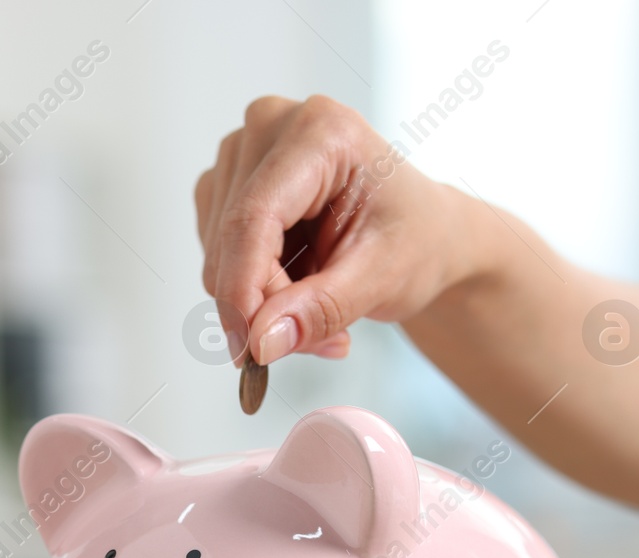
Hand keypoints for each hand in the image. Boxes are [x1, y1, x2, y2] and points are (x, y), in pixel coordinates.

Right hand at [194, 95, 474, 364]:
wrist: (422, 232)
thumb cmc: (415, 237)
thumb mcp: (383, 278)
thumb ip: (320, 310)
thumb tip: (261, 341)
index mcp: (321, 131)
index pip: (254, 217)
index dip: (243, 289)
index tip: (248, 350)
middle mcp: (272, 126)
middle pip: (232, 239)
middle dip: (264, 306)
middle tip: (322, 339)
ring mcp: (242, 151)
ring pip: (219, 254)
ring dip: (261, 301)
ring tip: (321, 306)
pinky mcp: (227, 182)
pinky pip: (216, 253)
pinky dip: (251, 287)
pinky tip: (297, 287)